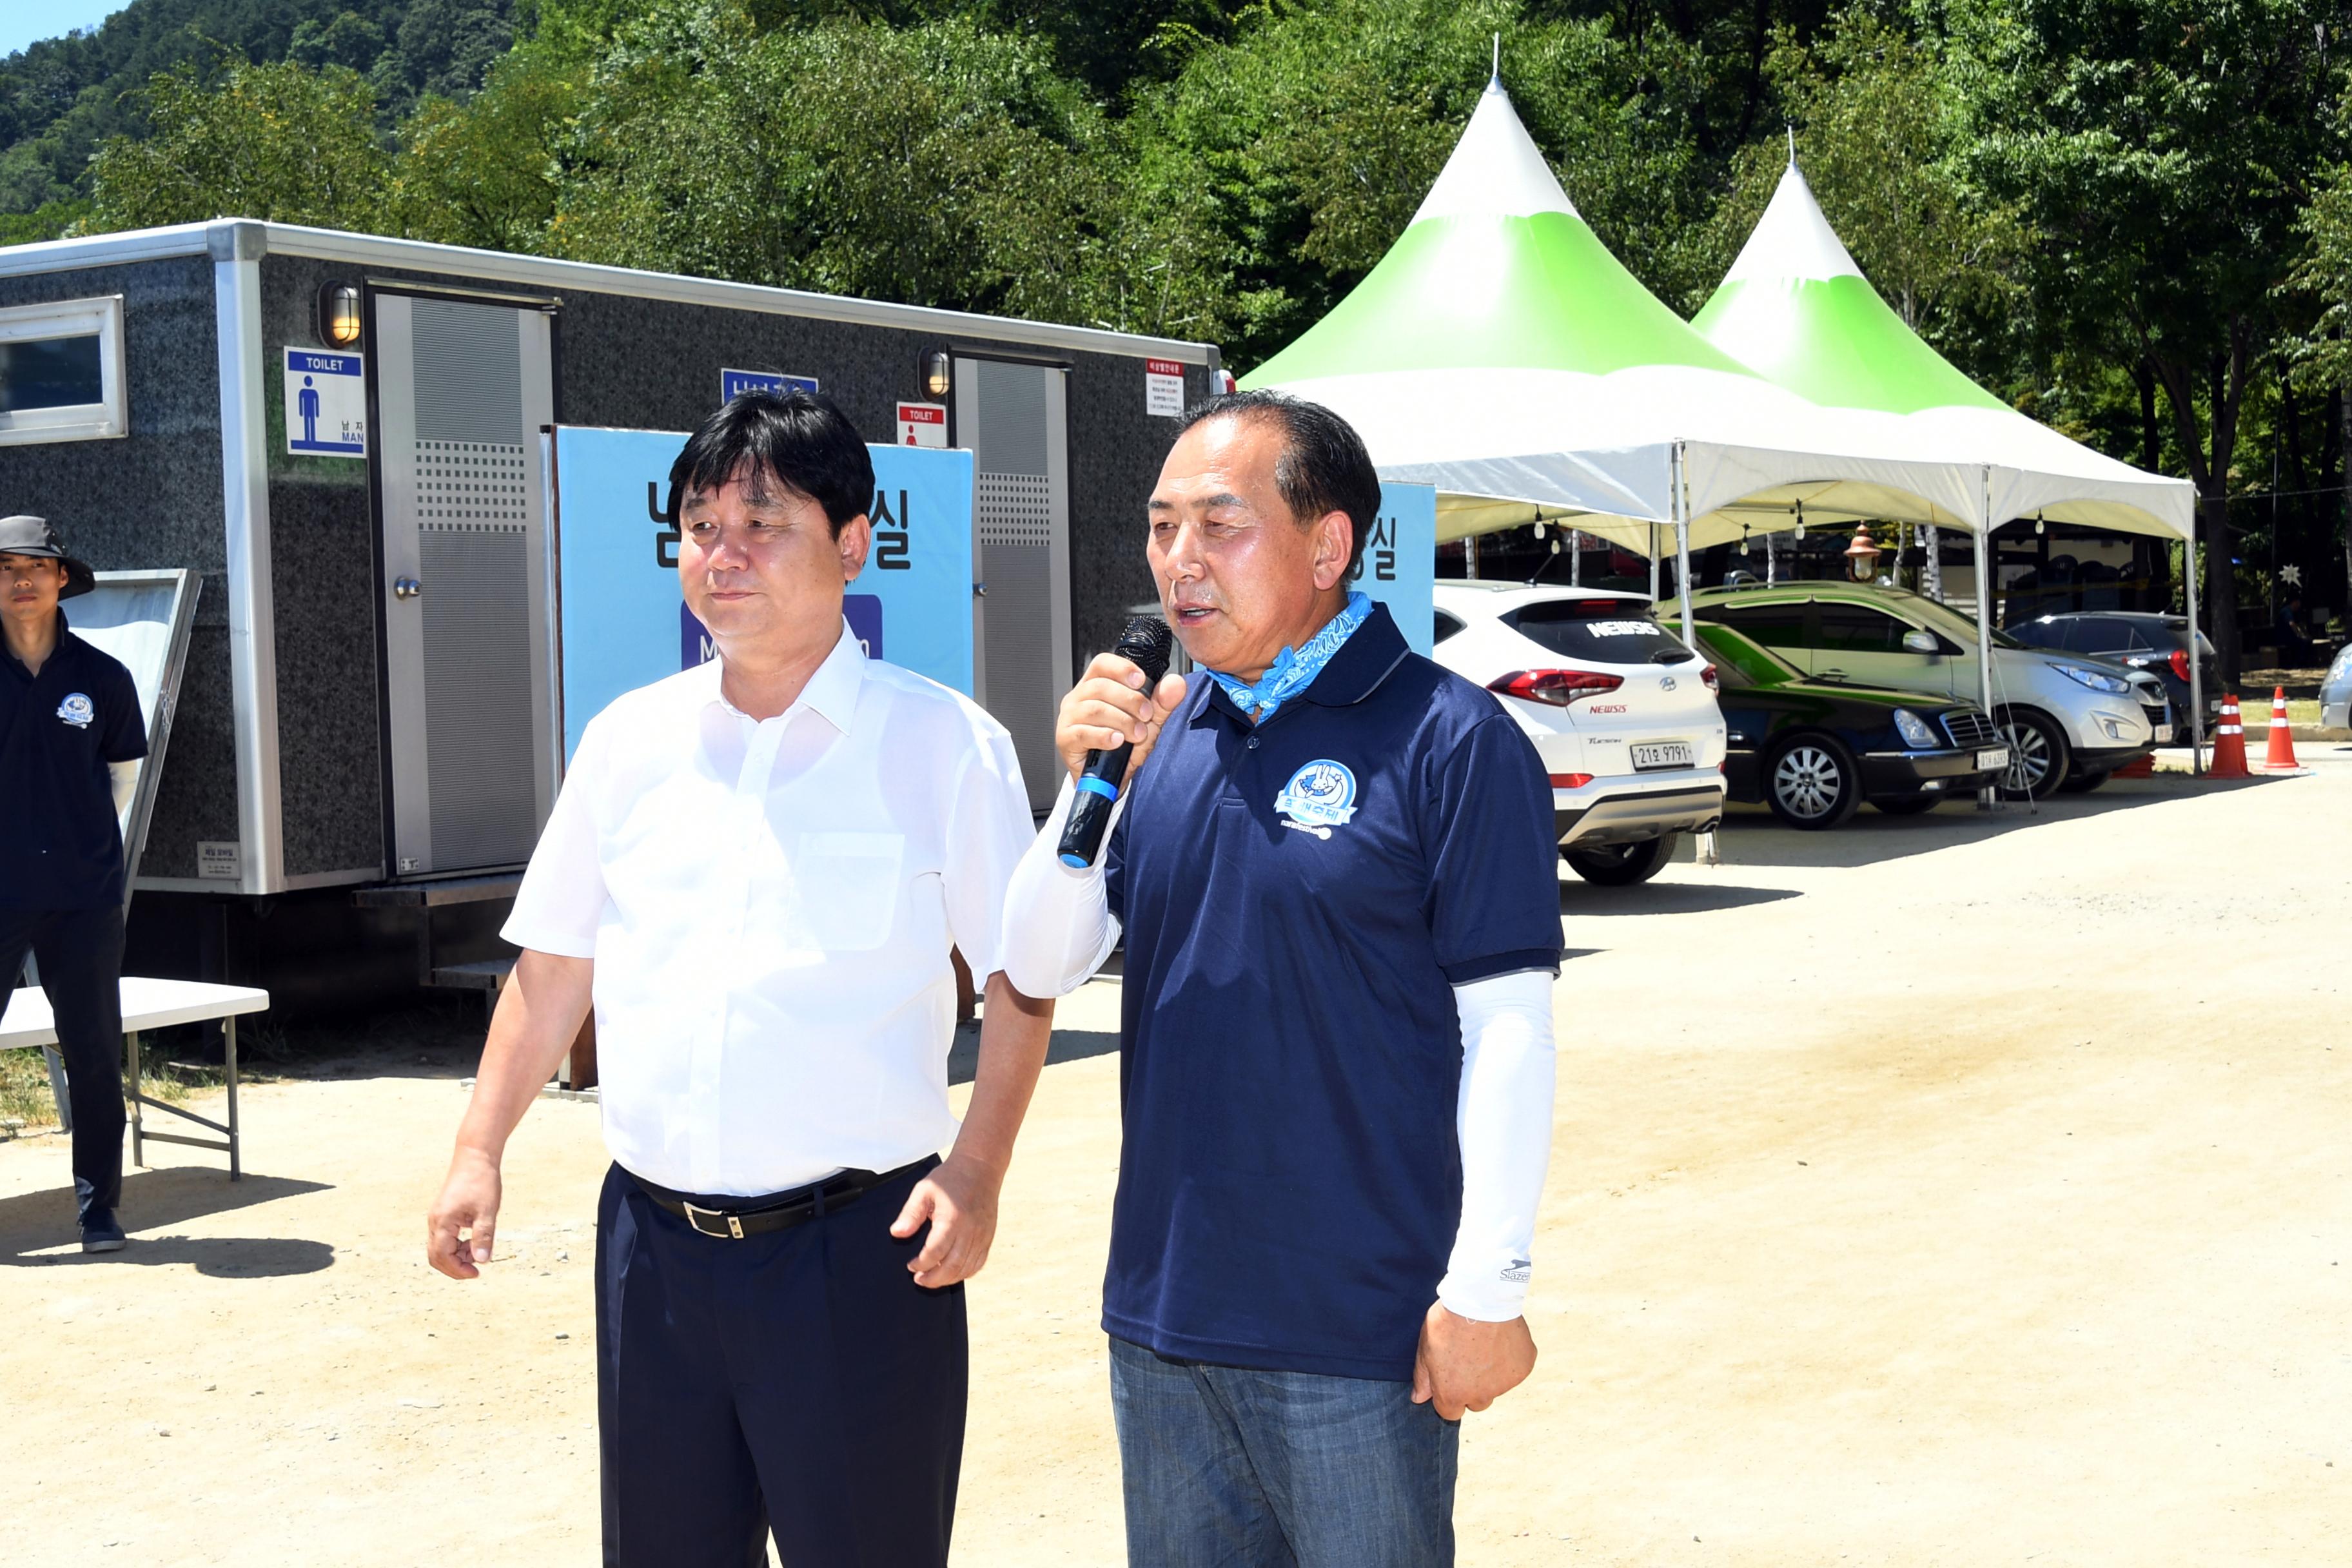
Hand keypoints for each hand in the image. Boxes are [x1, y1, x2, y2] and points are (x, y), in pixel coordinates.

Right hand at [426, 1147, 502, 1279]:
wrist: (475, 1156)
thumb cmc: (482, 1181)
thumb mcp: (487, 1211)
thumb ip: (483, 1236)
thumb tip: (482, 1261)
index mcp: (442, 1221)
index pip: (442, 1257)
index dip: (458, 1270)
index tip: (477, 1273)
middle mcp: (434, 1221)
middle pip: (436, 1256)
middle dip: (454, 1267)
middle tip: (476, 1269)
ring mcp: (437, 1218)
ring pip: (439, 1248)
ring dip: (456, 1256)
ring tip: (478, 1251)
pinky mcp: (442, 1214)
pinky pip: (443, 1238)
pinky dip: (456, 1246)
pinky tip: (473, 1241)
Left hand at [889, 1155, 1002, 1288]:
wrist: (980, 1167)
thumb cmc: (950, 1178)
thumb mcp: (923, 1190)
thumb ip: (910, 1214)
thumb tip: (897, 1233)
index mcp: (952, 1219)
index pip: (935, 1253)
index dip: (920, 1265)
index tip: (910, 1265)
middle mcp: (970, 1230)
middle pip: (952, 1267)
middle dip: (933, 1279)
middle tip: (919, 1280)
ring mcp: (982, 1235)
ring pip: (966, 1269)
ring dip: (948, 1279)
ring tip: (933, 1278)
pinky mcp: (989, 1236)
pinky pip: (979, 1263)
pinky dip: (965, 1273)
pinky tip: (952, 1272)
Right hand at [1056, 651, 1189, 785]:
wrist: (1110, 779)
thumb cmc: (1123, 746)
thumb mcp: (1148, 722)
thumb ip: (1162, 703)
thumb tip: (1176, 684)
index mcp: (1095, 686)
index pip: (1102, 664)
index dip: (1121, 669)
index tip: (1140, 681)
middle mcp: (1078, 698)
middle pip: (1100, 686)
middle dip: (1130, 701)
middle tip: (1146, 716)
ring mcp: (1069, 718)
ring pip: (1094, 709)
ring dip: (1122, 721)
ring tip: (1136, 734)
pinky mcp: (1065, 739)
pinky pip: (1083, 732)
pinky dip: (1105, 737)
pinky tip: (1117, 741)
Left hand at [1411, 1302, 1536, 1419]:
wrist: (1481, 1299)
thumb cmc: (1448, 1321)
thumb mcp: (1426, 1347)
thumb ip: (1423, 1377)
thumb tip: (1419, 1398)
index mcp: (1453, 1394)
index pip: (1450, 1411)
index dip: (1448, 1393)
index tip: (1450, 1375)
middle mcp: (1480, 1396)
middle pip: (1476, 1402)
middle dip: (1472, 1387)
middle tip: (1469, 1358)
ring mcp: (1505, 1384)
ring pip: (1497, 1386)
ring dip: (1492, 1372)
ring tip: (1485, 1343)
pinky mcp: (1523, 1369)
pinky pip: (1516, 1369)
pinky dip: (1510, 1358)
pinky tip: (1502, 1338)